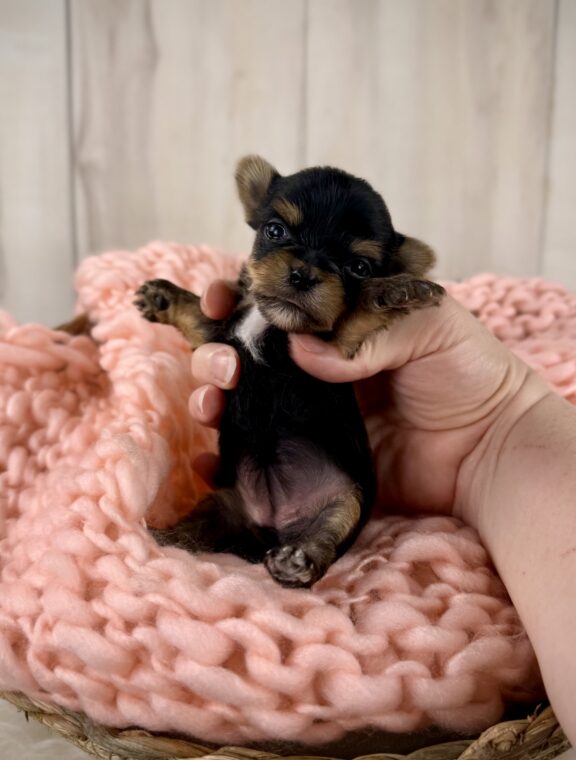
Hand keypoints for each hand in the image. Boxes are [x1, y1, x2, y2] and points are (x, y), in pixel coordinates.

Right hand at [189, 280, 548, 520]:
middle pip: (243, 352)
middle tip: (227, 365)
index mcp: (337, 322)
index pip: (274, 301)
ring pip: (240, 404)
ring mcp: (309, 416)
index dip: (237, 296)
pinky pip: (258, 461)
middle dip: (215, 352)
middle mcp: (314, 366)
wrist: (491, 450)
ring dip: (211, 399)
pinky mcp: (312, 462)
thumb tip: (301, 350)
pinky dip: (224, 461)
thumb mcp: (431, 323)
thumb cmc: (469, 373)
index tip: (219, 299)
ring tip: (214, 404)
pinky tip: (211, 459)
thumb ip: (367, 330)